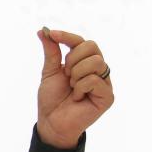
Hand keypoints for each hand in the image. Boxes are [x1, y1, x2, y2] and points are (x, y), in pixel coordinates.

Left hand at [36, 27, 114, 148]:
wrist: (51, 122)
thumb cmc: (51, 99)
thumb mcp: (50, 72)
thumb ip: (51, 51)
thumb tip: (43, 30)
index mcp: (85, 62)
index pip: (82, 41)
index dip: (67, 36)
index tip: (52, 34)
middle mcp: (98, 70)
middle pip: (92, 46)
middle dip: (73, 59)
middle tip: (65, 75)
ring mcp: (105, 83)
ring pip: (96, 62)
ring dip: (76, 74)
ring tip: (71, 87)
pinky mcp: (108, 96)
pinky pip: (95, 80)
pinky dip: (80, 87)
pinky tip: (77, 98)